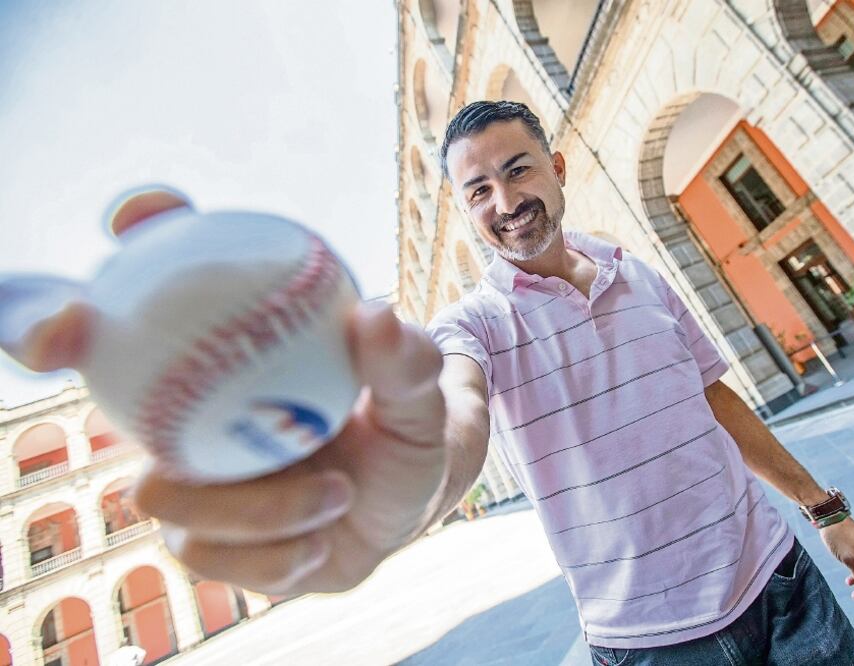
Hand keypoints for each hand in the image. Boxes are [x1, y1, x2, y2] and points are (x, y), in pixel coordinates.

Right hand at [0, 188, 447, 593]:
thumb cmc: (400, 420)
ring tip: (336, 491)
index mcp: (216, 368)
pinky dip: (280, 554)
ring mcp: (191, 493)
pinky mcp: (213, 552)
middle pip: (107, 405)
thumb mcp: (417, 386)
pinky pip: (217, 561)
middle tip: (175, 401)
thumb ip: (404, 355)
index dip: (65, 307)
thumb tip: (372, 317)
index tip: (91, 282)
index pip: (126, 322)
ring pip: (165, 500)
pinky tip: (324, 542)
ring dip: (257, 504)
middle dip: (95, 405)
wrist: (412, 496)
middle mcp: (186, 426)